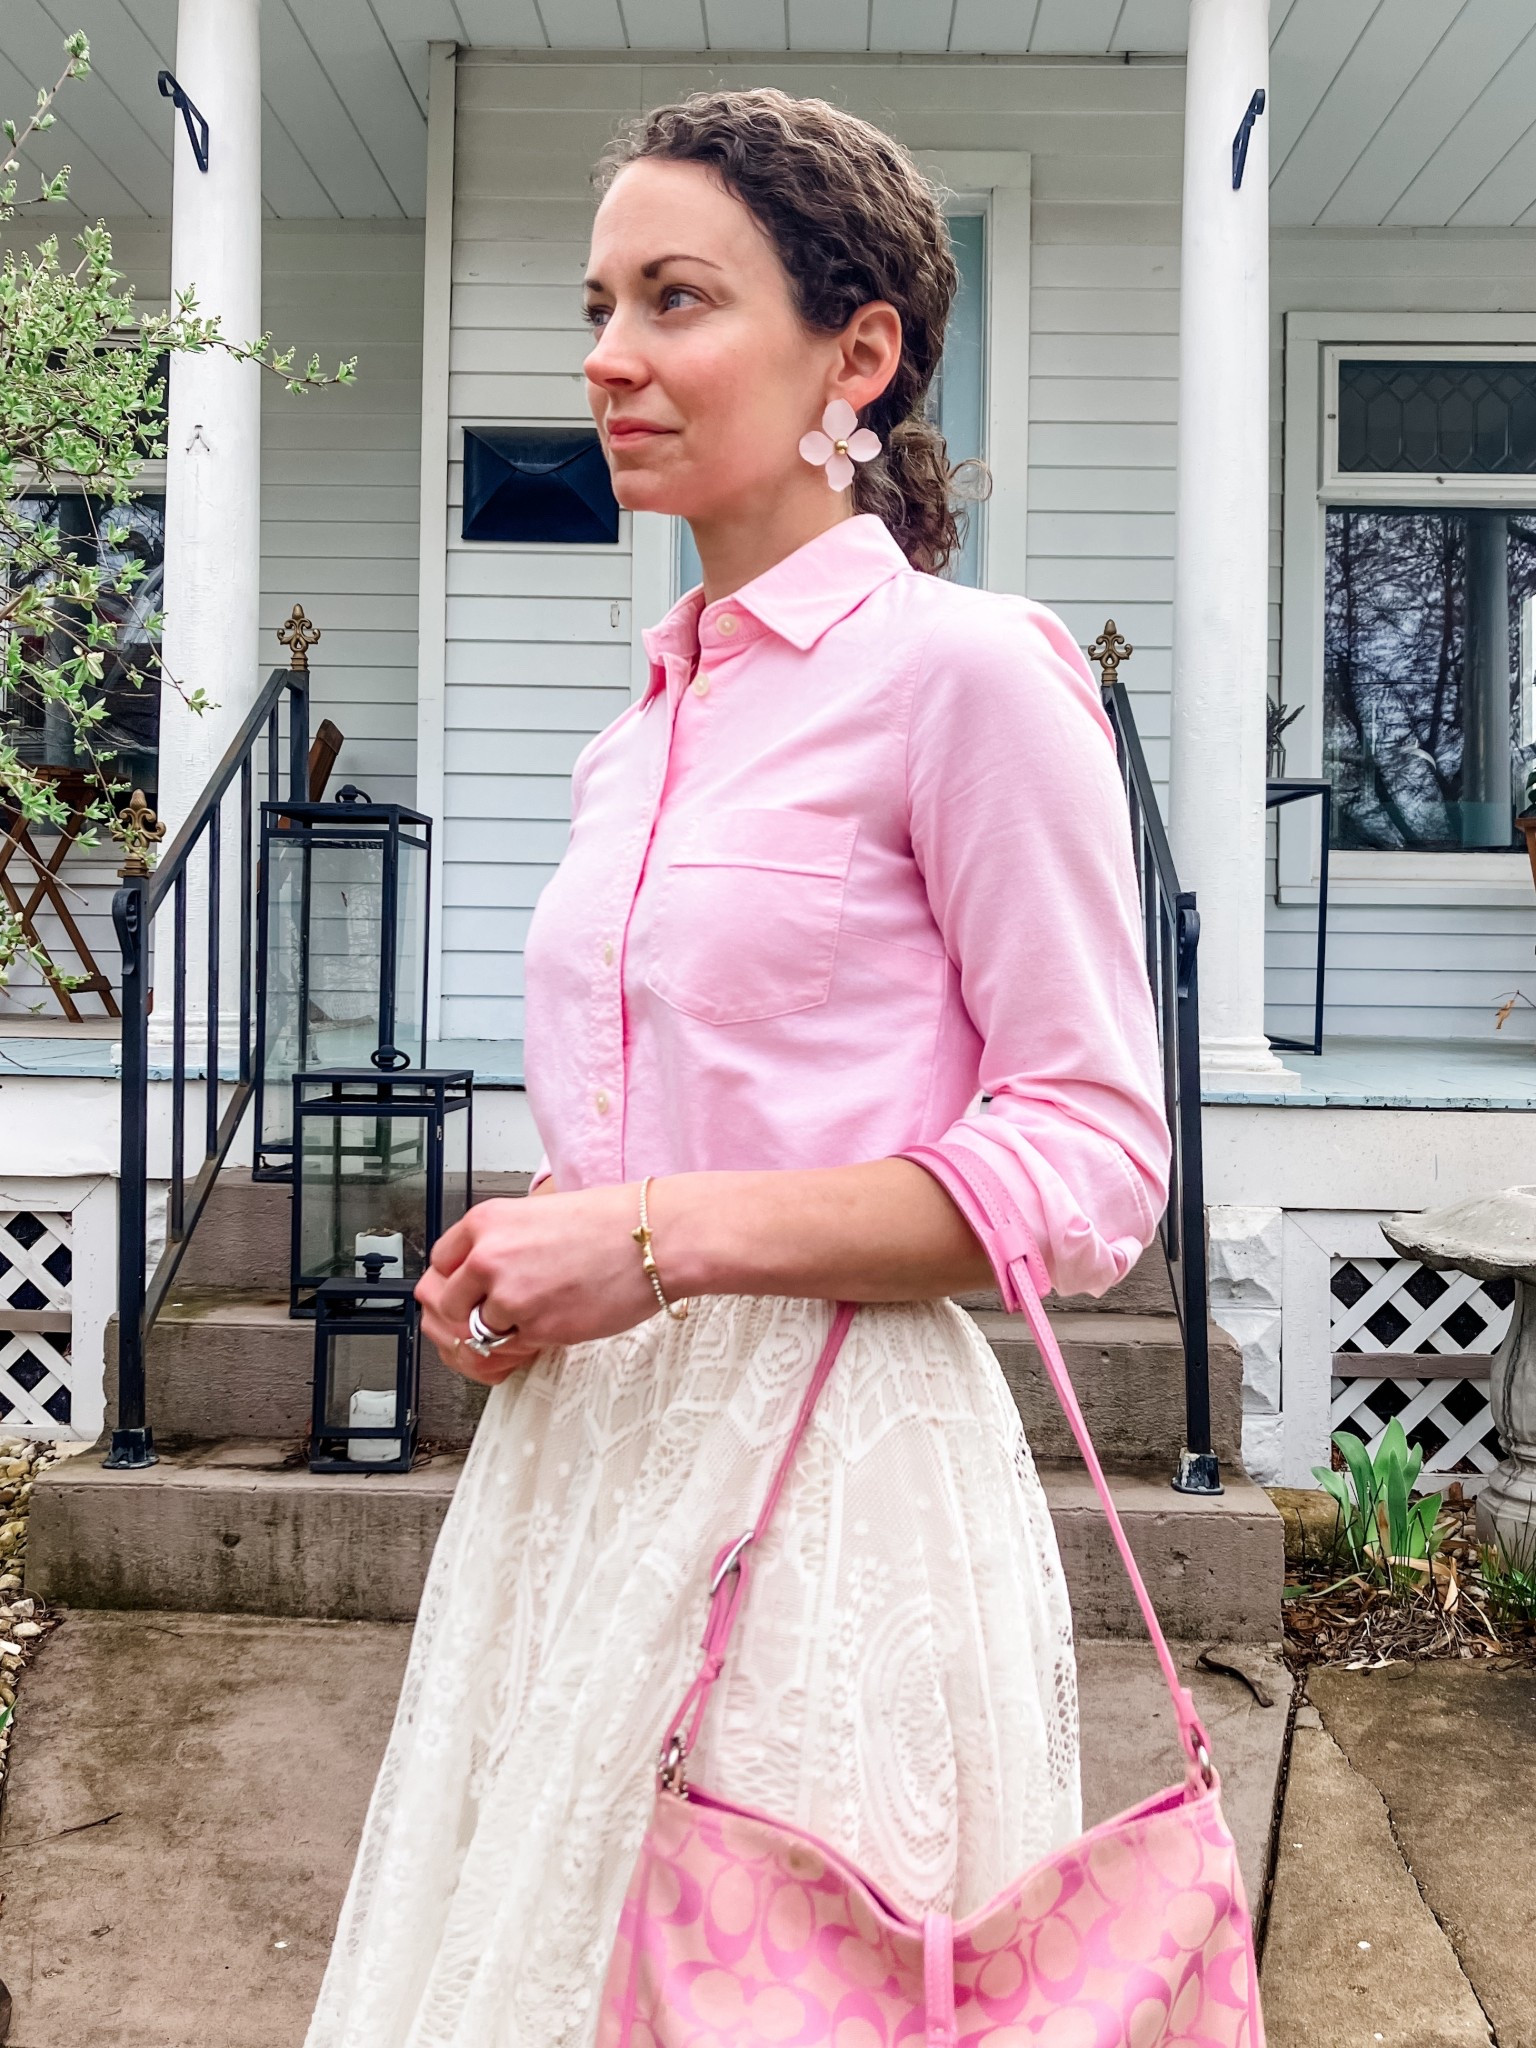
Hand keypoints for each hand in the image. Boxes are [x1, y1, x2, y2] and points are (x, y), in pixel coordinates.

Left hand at [416, 1182, 661, 1384]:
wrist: (654, 1240)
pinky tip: (547, 1329)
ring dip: (498, 1333)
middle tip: (492, 1317)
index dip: (456, 1282)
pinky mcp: (538, 1328)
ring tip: (528, 1323)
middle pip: (445, 1304)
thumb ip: (503, 1243)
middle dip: (468, 1314)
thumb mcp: (539, 1215)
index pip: (439, 1263)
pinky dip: (524, 1346)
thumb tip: (482, 1275)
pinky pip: (511, 1350)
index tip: (469, 1292)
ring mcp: (511, 1296)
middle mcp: (489, 1257)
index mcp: (487, 1222)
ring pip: (477, 1332)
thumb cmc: (611, 1223)